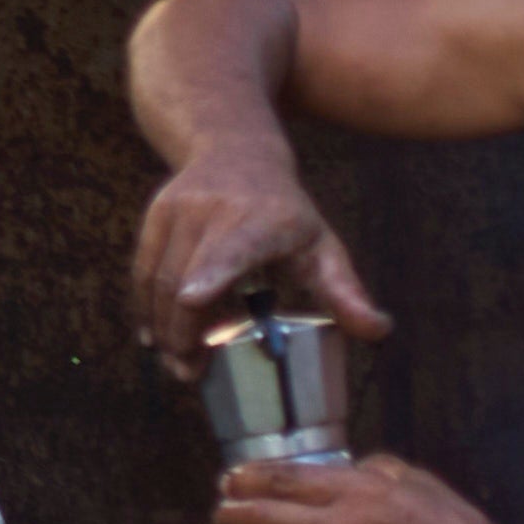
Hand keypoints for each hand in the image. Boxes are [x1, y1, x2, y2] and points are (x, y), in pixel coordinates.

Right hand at [132, 149, 391, 359]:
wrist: (235, 150)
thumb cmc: (286, 213)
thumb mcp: (321, 246)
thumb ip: (346, 292)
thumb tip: (379, 332)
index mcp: (264, 220)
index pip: (235, 247)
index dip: (213, 272)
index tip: (193, 299)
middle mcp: (216, 210)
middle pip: (187, 278)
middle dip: (183, 332)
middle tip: (189, 373)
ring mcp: (181, 209)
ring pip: (160, 279)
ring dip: (163, 328)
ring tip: (177, 363)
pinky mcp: (157, 214)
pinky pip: (143, 269)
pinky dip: (146, 307)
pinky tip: (155, 337)